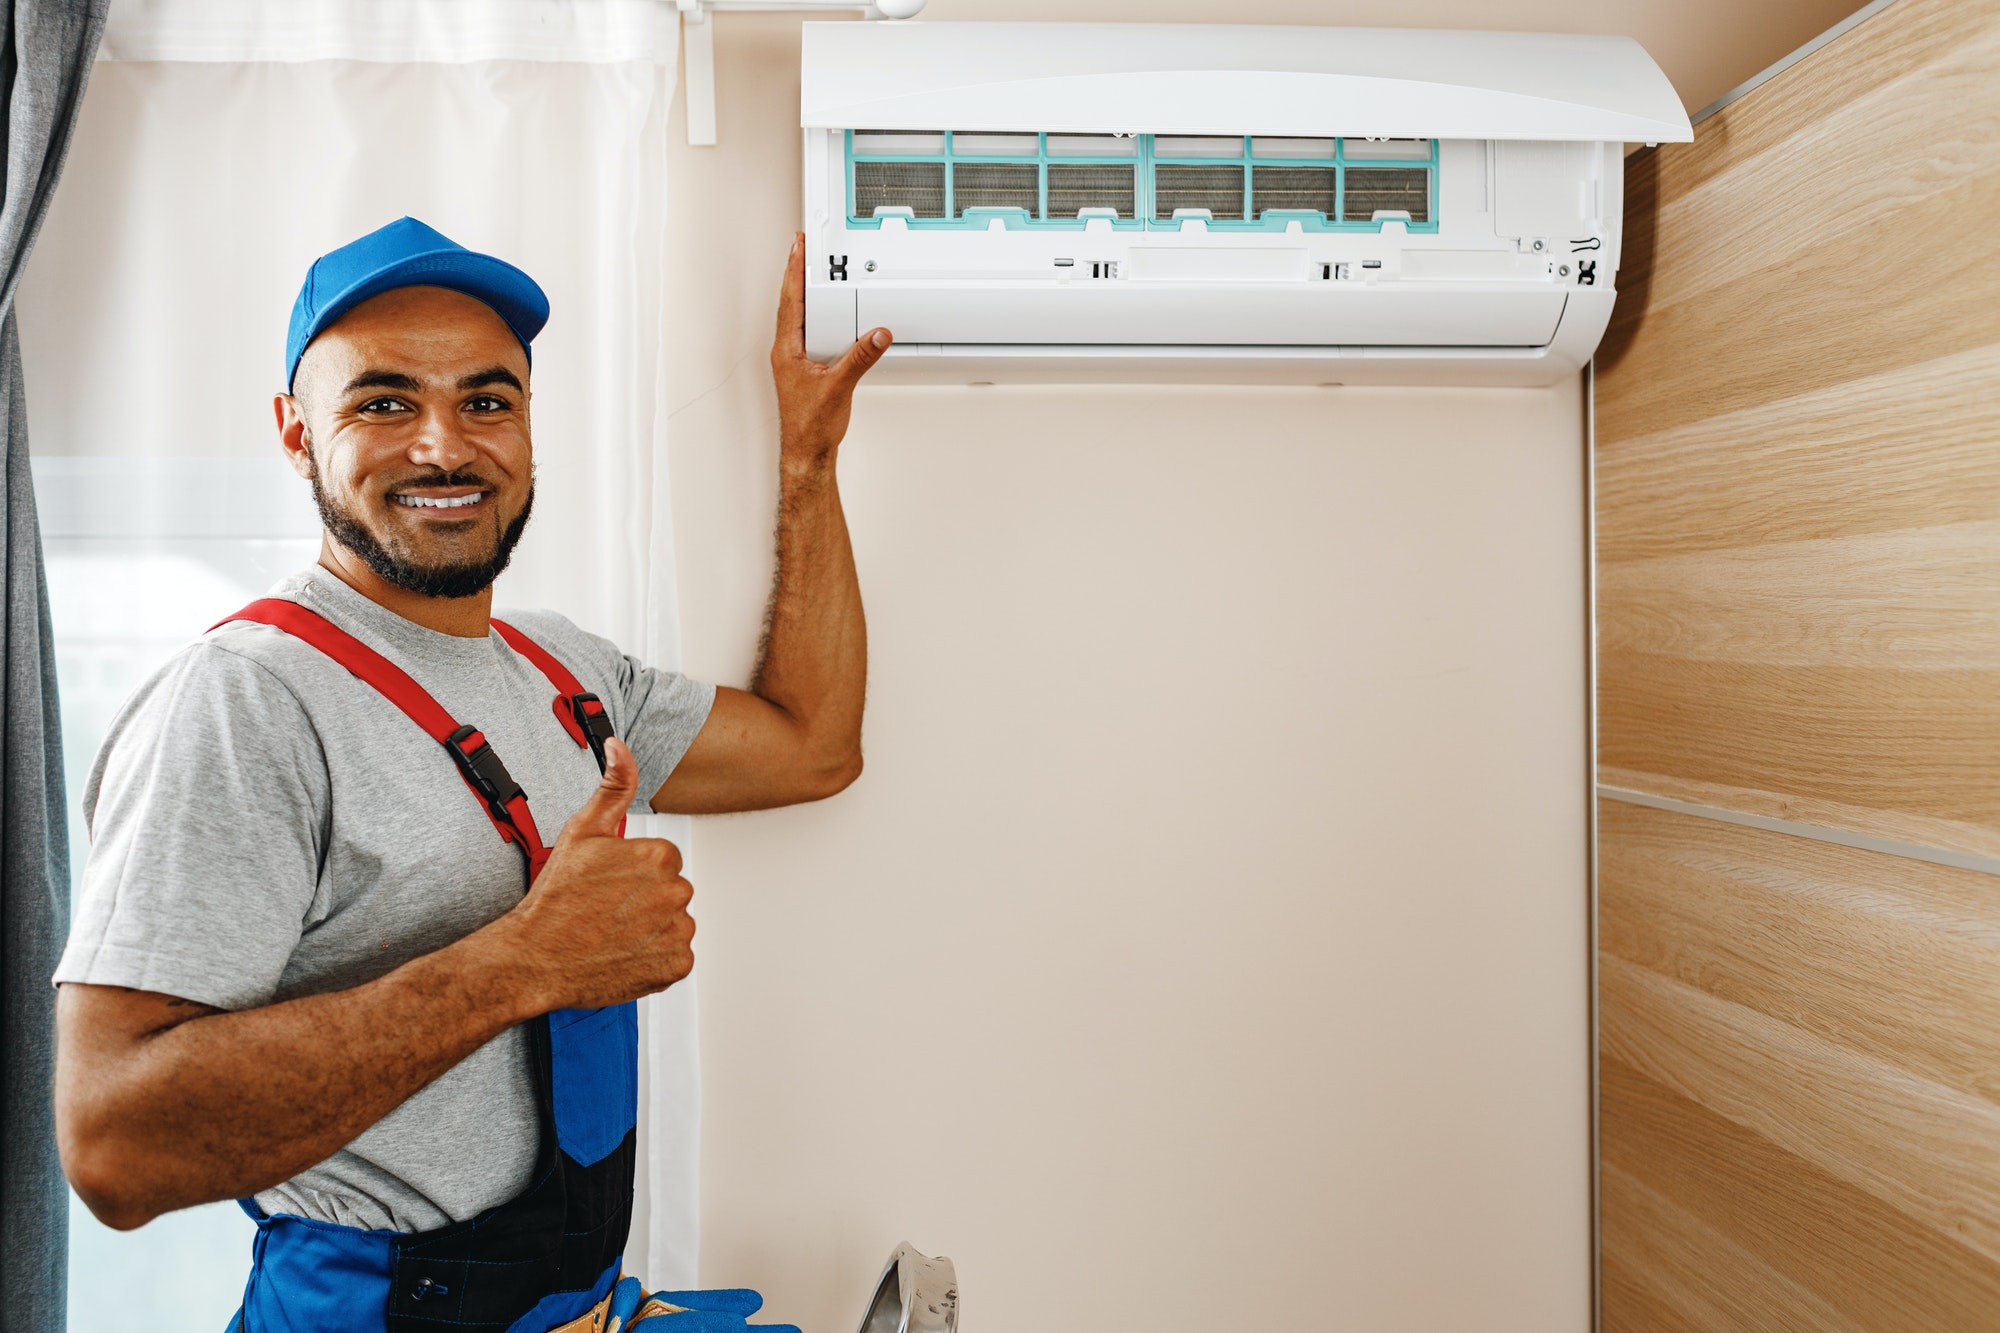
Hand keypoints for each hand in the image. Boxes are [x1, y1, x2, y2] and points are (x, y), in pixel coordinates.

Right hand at [505, 739, 694, 1011]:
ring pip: (675, 921)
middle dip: (646, 898)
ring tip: (613, 932)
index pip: (665, 860)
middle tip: (607, 909)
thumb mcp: (581, 831)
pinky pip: (675, 954)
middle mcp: (676, 892)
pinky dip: (655, 956)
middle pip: (672, 889)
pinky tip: (624, 952)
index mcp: (659, 856)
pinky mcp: (676, 964)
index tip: (610, 884)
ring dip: (652, 927)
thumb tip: (619, 746)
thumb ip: (612, 786)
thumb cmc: (555, 898)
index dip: (634, 872)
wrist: (534, 957)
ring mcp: (678, 931)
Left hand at [772, 231, 890, 461]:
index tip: (798, 247)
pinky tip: (822, 313)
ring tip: (808, 270)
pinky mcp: (803, 369)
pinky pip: (806, 333)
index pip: (790, 301)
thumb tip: (877, 335)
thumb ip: (860, 358)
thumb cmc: (811, 426)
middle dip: (796, 273)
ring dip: (802, 292)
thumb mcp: (840, 387)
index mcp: (787, 351)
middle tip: (801, 248)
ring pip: (796, 317)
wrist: (807, 452)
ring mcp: (793, 360)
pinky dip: (813, 316)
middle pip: (790, 302)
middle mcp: (786, 352)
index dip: (794, 271)